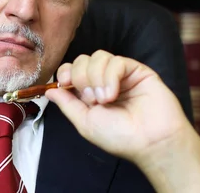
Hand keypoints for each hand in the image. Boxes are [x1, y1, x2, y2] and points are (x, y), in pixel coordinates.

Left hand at [45, 50, 199, 192]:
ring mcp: (120, 75)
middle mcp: (103, 81)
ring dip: (95, 77)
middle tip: (92, 99)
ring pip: (98, 57)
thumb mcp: (85, 122)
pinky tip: (114, 93)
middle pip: (81, 60)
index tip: (64, 83)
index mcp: (90, 93)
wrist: (151, 141)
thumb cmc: (120, 137)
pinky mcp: (136, 70)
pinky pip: (116, 61)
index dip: (64, 72)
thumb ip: (67, 104)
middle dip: (80, 77)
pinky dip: (110, 76)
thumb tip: (49, 90)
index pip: (70, 70)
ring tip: (105, 99)